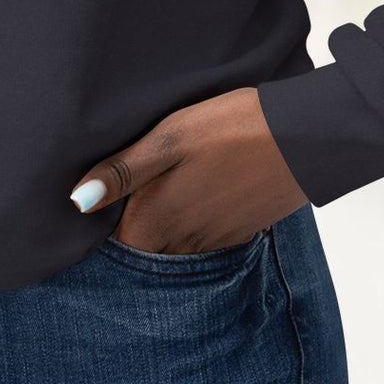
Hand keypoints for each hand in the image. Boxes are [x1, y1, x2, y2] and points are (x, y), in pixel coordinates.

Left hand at [69, 86, 308, 252]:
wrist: (305, 137)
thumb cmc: (232, 129)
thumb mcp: (170, 138)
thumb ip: (123, 172)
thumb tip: (78, 202)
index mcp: (159, 219)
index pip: (115, 249)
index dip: (99, 236)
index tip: (89, 216)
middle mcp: (185, 242)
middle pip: (145, 253)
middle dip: (128, 237)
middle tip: (116, 209)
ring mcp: (216, 240)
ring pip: (174, 250)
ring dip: (162, 235)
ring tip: (154, 202)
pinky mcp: (242, 230)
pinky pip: (204, 242)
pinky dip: (192, 230)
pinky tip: (192, 200)